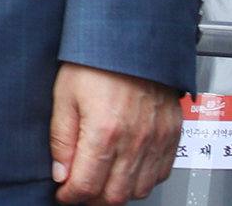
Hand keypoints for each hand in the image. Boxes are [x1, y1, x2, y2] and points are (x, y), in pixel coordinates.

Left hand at [51, 62, 181, 203]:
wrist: (132, 41)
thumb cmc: (95, 62)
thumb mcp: (64, 95)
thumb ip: (61, 138)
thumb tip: (60, 173)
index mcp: (104, 131)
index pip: (86, 184)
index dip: (70, 195)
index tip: (62, 194)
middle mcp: (135, 141)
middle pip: (114, 195)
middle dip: (92, 199)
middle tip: (78, 190)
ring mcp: (157, 141)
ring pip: (138, 190)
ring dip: (116, 193)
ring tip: (100, 180)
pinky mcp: (171, 136)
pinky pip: (160, 174)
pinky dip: (141, 181)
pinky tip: (126, 170)